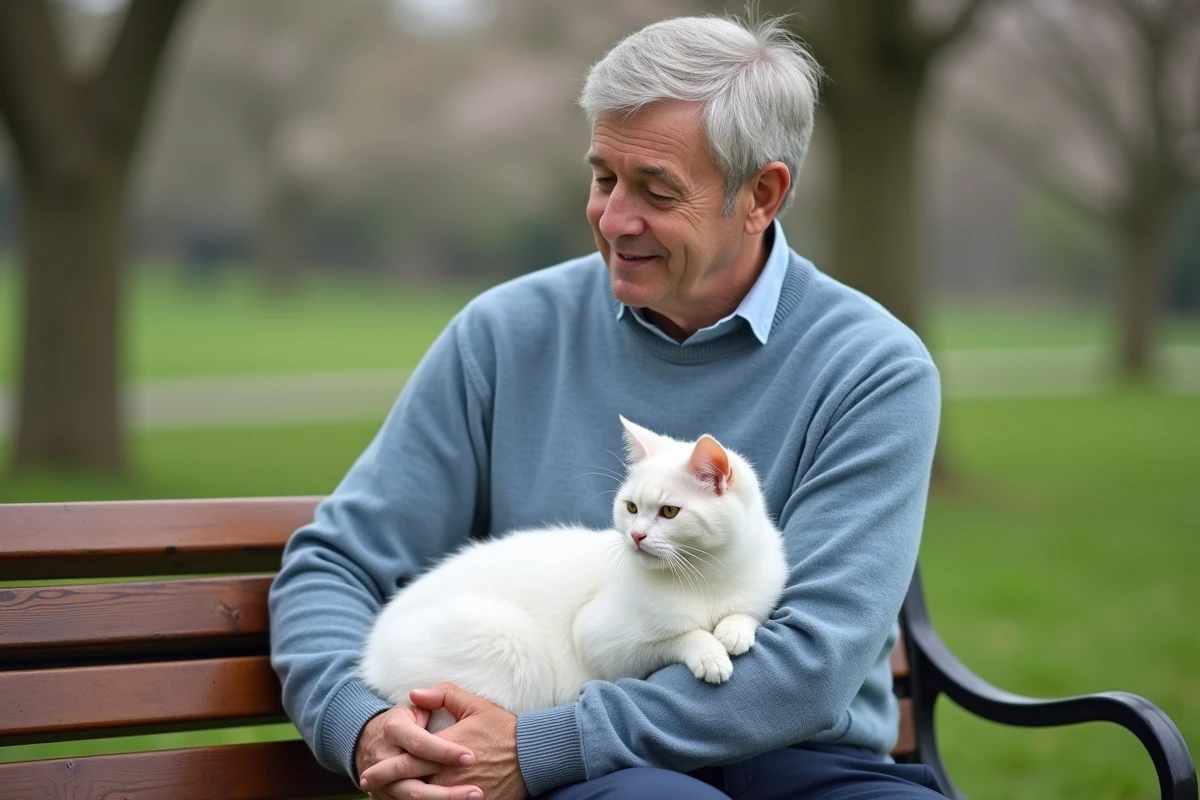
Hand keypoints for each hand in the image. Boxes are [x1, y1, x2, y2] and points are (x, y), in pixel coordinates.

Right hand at [355, 703, 479, 799]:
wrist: (376, 742)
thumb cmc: (409, 722)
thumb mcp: (419, 705)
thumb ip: (436, 695)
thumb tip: (419, 693)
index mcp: (394, 729)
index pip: (419, 744)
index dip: (444, 752)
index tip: (470, 758)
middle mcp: (383, 758)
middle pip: (413, 778)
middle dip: (446, 789)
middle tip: (476, 792)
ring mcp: (382, 781)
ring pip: (411, 797)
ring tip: (471, 799)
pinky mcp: (386, 796)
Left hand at [361, 683, 528, 799]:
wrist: (533, 755)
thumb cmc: (503, 729)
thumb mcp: (474, 705)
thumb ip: (443, 694)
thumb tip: (415, 694)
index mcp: (448, 749)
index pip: (410, 761)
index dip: (386, 768)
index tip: (367, 771)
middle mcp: (451, 775)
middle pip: (412, 786)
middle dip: (387, 787)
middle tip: (368, 786)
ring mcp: (463, 793)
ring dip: (404, 799)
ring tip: (386, 798)